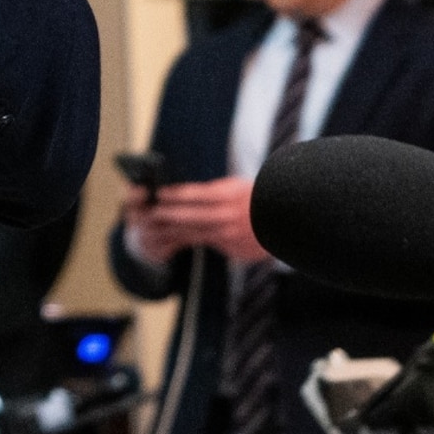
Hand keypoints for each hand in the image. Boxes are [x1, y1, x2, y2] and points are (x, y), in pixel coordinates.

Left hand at [128, 178, 268, 264]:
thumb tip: (189, 195)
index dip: (175, 194)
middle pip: (190, 215)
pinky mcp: (229, 246)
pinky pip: (202, 242)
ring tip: (154, 226)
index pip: (195, 194)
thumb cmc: (258, 199)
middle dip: (167, 213)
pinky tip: (171, 239)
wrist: (284, 222)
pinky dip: (185, 240)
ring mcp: (227, 233)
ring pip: (193, 231)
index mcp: (228, 195)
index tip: (159, 192)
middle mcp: (227, 215)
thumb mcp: (237, 187)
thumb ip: (215, 192)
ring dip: (171, 229)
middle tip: (149, 212)